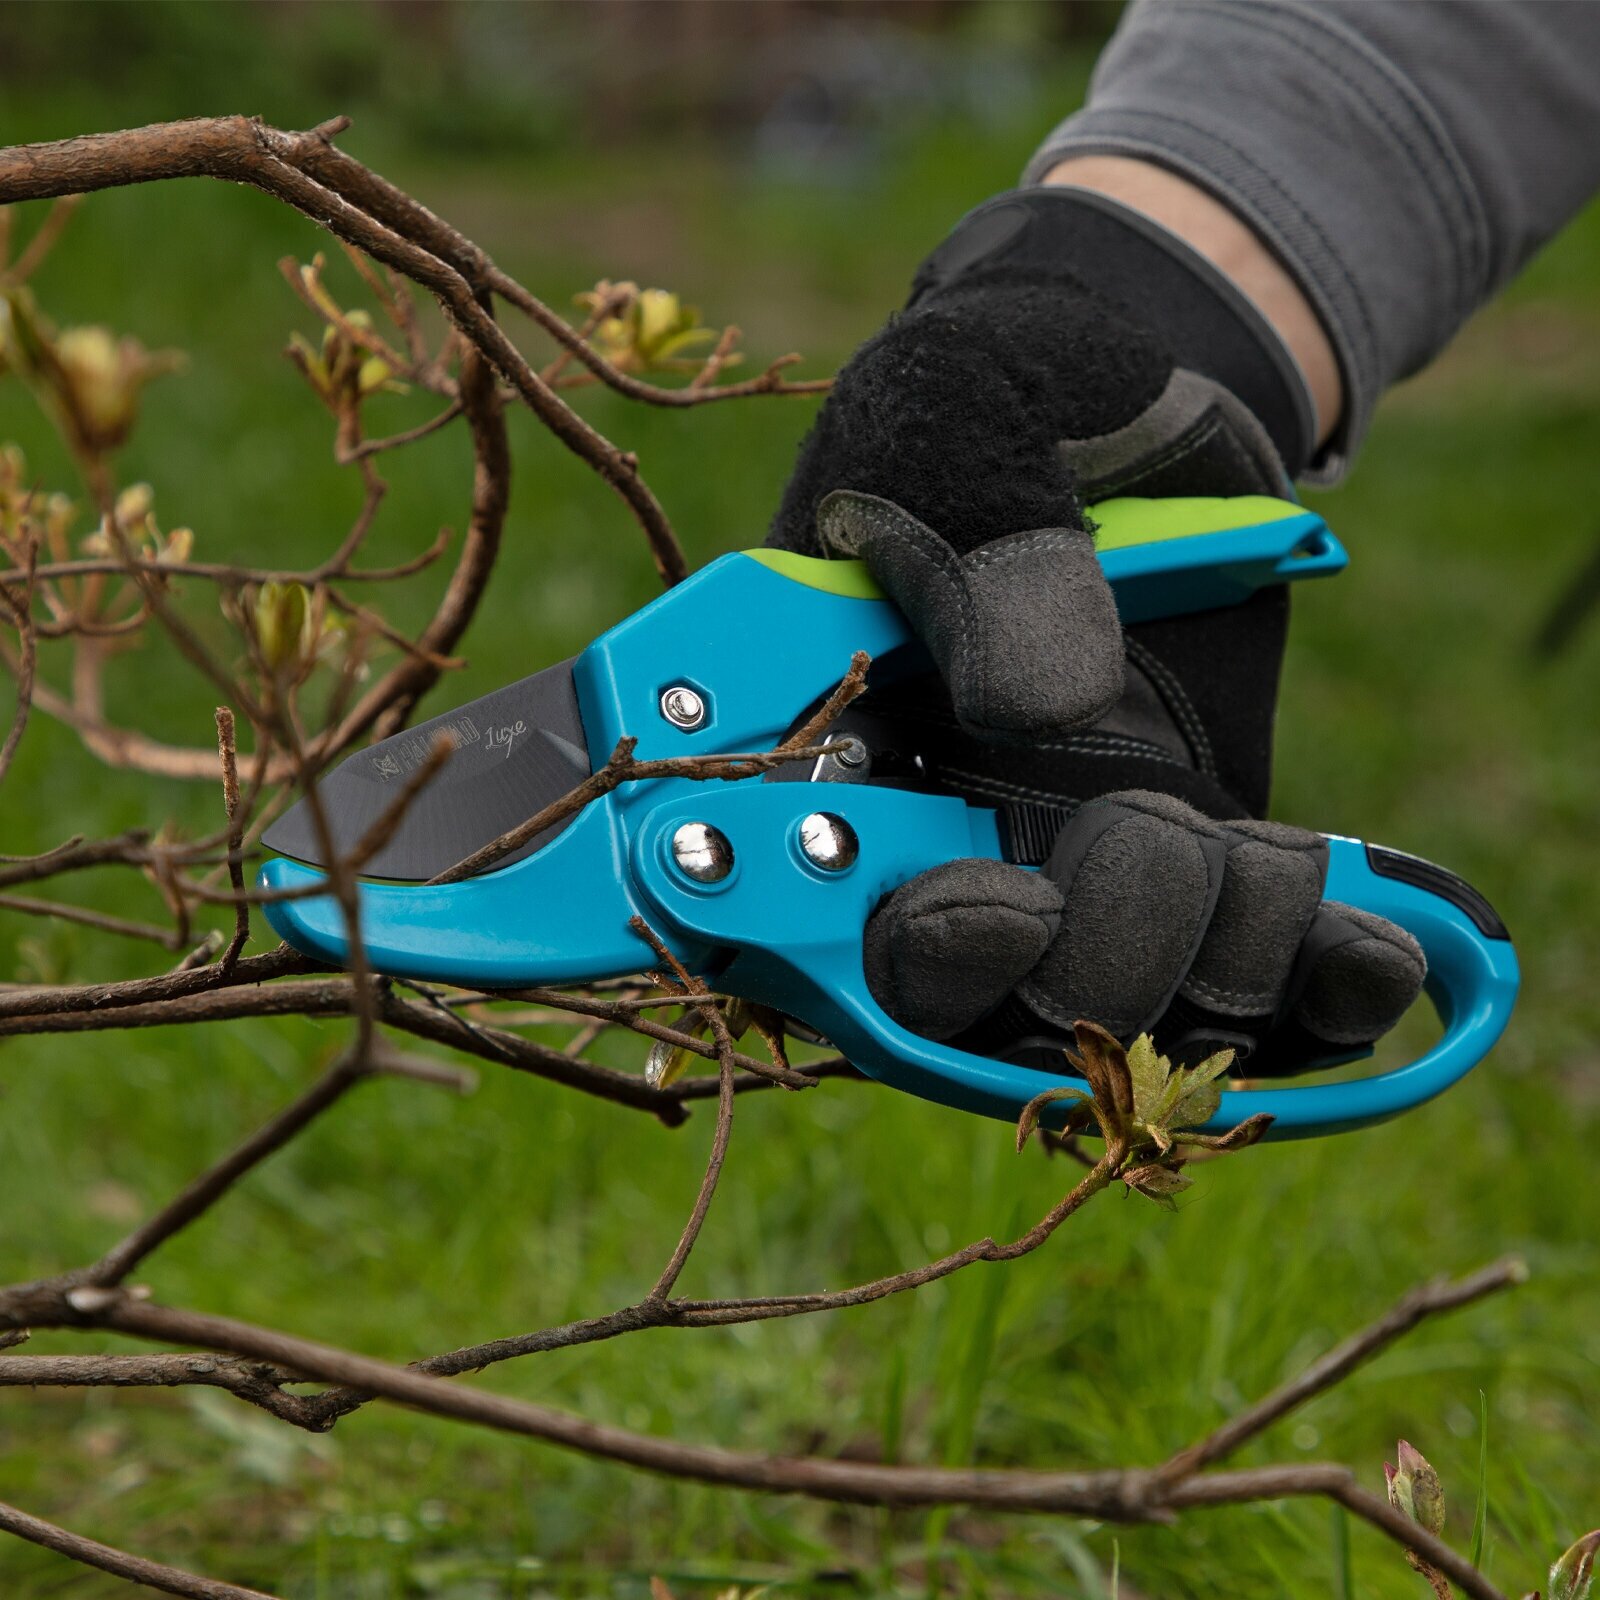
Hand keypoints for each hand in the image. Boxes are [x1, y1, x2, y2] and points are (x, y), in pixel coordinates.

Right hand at [767, 186, 1423, 1068]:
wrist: (1143, 371)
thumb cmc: (1006, 377)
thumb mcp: (964, 417)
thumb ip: (981, 556)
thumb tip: (1037, 712)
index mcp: (828, 737)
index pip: (815, 909)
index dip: (905, 946)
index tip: (1005, 904)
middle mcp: (928, 820)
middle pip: (967, 1003)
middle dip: (1076, 960)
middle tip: (1139, 828)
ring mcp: (1060, 850)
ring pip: (1110, 1007)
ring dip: (1204, 954)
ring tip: (1260, 852)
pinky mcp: (1191, 852)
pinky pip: (1244, 977)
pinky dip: (1314, 987)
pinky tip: (1374, 948)